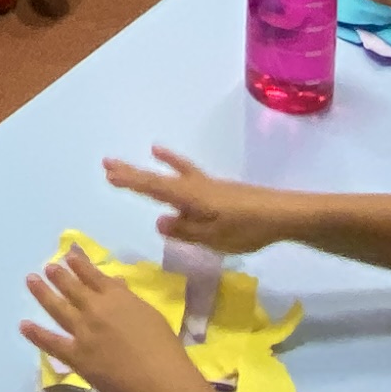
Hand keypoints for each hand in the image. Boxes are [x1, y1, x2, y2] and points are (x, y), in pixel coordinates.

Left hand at [16, 243, 200, 391]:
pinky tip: (23, 325)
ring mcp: (83, 333)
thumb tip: (115, 284)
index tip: (69, 256)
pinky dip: (36, 334)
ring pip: (58, 307)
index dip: (80, 264)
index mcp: (118, 297)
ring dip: (43, 293)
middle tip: (48, 267)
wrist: (160, 383)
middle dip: (58, 275)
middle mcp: (96, 309)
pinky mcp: (77, 357)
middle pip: (72, 288)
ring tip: (31, 280)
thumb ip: (129, 299)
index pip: (93, 275)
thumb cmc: (165, 350)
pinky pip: (51, 343)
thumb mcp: (150, 315)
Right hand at [101, 145, 291, 256]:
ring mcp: (208, 186)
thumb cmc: (247, 229)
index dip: (131, 182)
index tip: (109, 175)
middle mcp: (195, 187)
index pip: (154, 189)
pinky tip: (179, 168)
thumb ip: (186, 230)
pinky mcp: (218, 190)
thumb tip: (160, 222)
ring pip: (175, 174)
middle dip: (134, 173)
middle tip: (108, 165)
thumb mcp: (213, 238)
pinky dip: (180, 167)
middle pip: (159, 179)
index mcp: (191, 198)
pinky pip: (191, 175)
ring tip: (145, 153)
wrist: (282, 215)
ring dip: (156, 168)